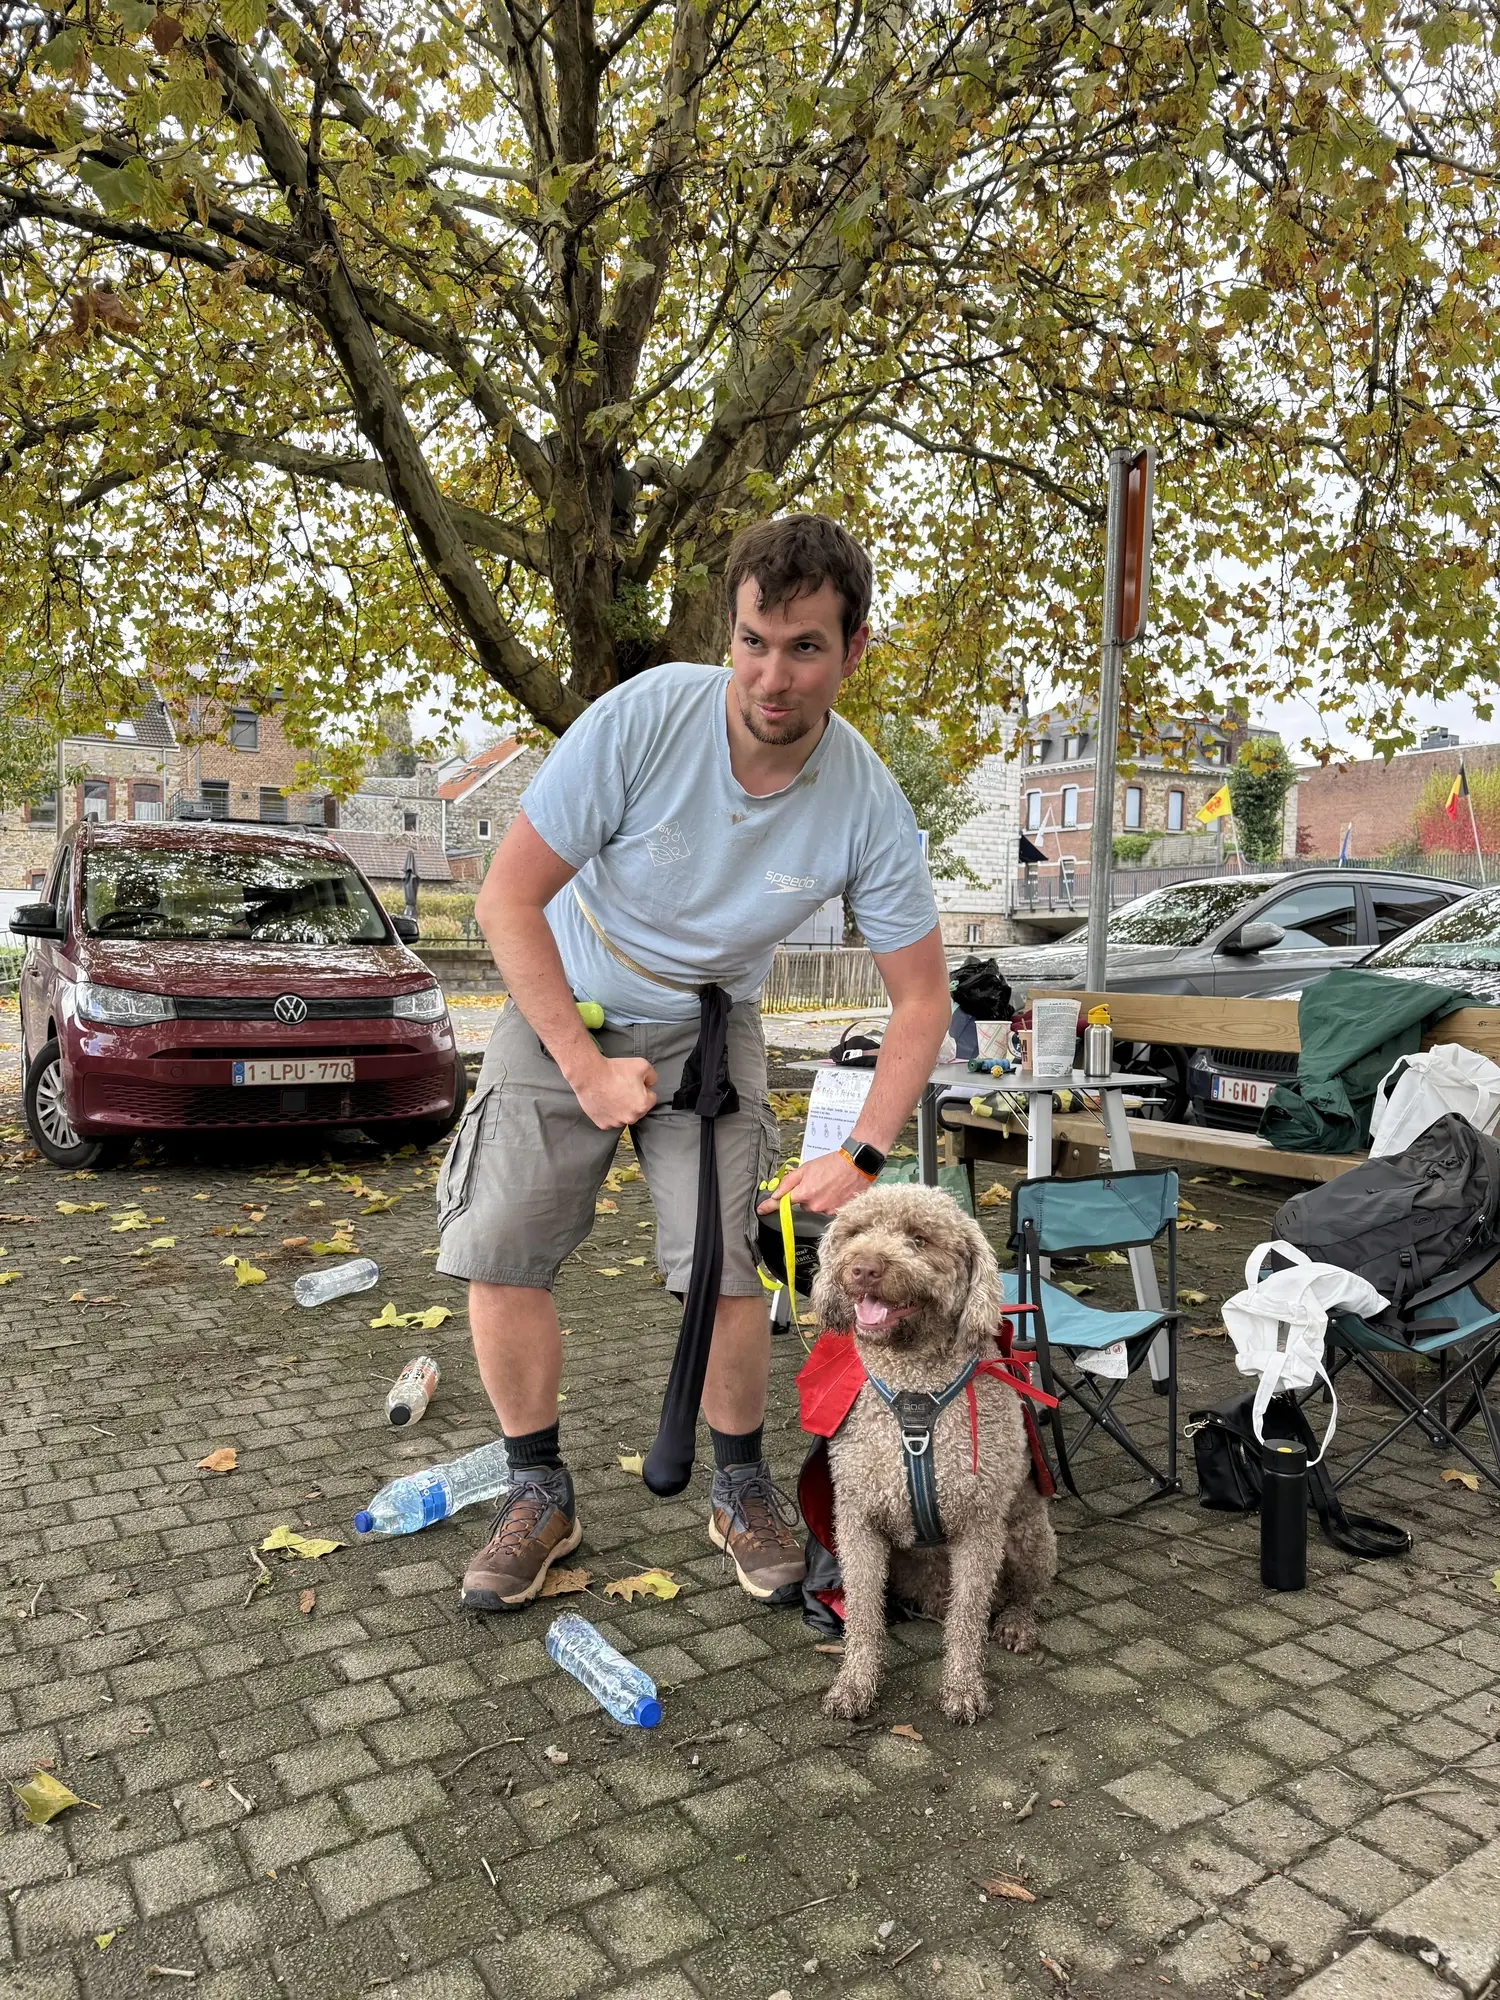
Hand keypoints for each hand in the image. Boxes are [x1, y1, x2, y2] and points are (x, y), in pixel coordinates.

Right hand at [573, 1054, 657, 1129]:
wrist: (589, 1075)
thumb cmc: (614, 1070)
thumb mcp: (642, 1065)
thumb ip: (652, 1076)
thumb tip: (650, 1085)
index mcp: (643, 1105)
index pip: (651, 1098)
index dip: (643, 1089)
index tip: (633, 1083)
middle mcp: (631, 1117)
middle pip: (638, 1109)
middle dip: (633, 1100)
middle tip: (622, 1088)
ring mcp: (616, 1123)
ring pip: (624, 1116)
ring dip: (621, 1108)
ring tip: (612, 1094)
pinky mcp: (603, 1124)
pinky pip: (610, 1120)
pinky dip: (608, 1114)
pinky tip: (605, 1102)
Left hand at [758, 1150, 872, 1215]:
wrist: (857, 1164)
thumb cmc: (833, 1163)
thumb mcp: (806, 1168)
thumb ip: (789, 1182)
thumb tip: (776, 1193)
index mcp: (804, 1193)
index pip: (782, 1203)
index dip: (770, 1206)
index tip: (761, 1210)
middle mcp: (815, 1205)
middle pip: (803, 1205)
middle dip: (806, 1195)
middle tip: (817, 1182)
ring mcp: (827, 1210)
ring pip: (816, 1207)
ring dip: (819, 1199)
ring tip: (829, 1185)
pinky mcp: (839, 1212)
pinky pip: (828, 1209)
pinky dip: (830, 1202)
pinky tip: (836, 1191)